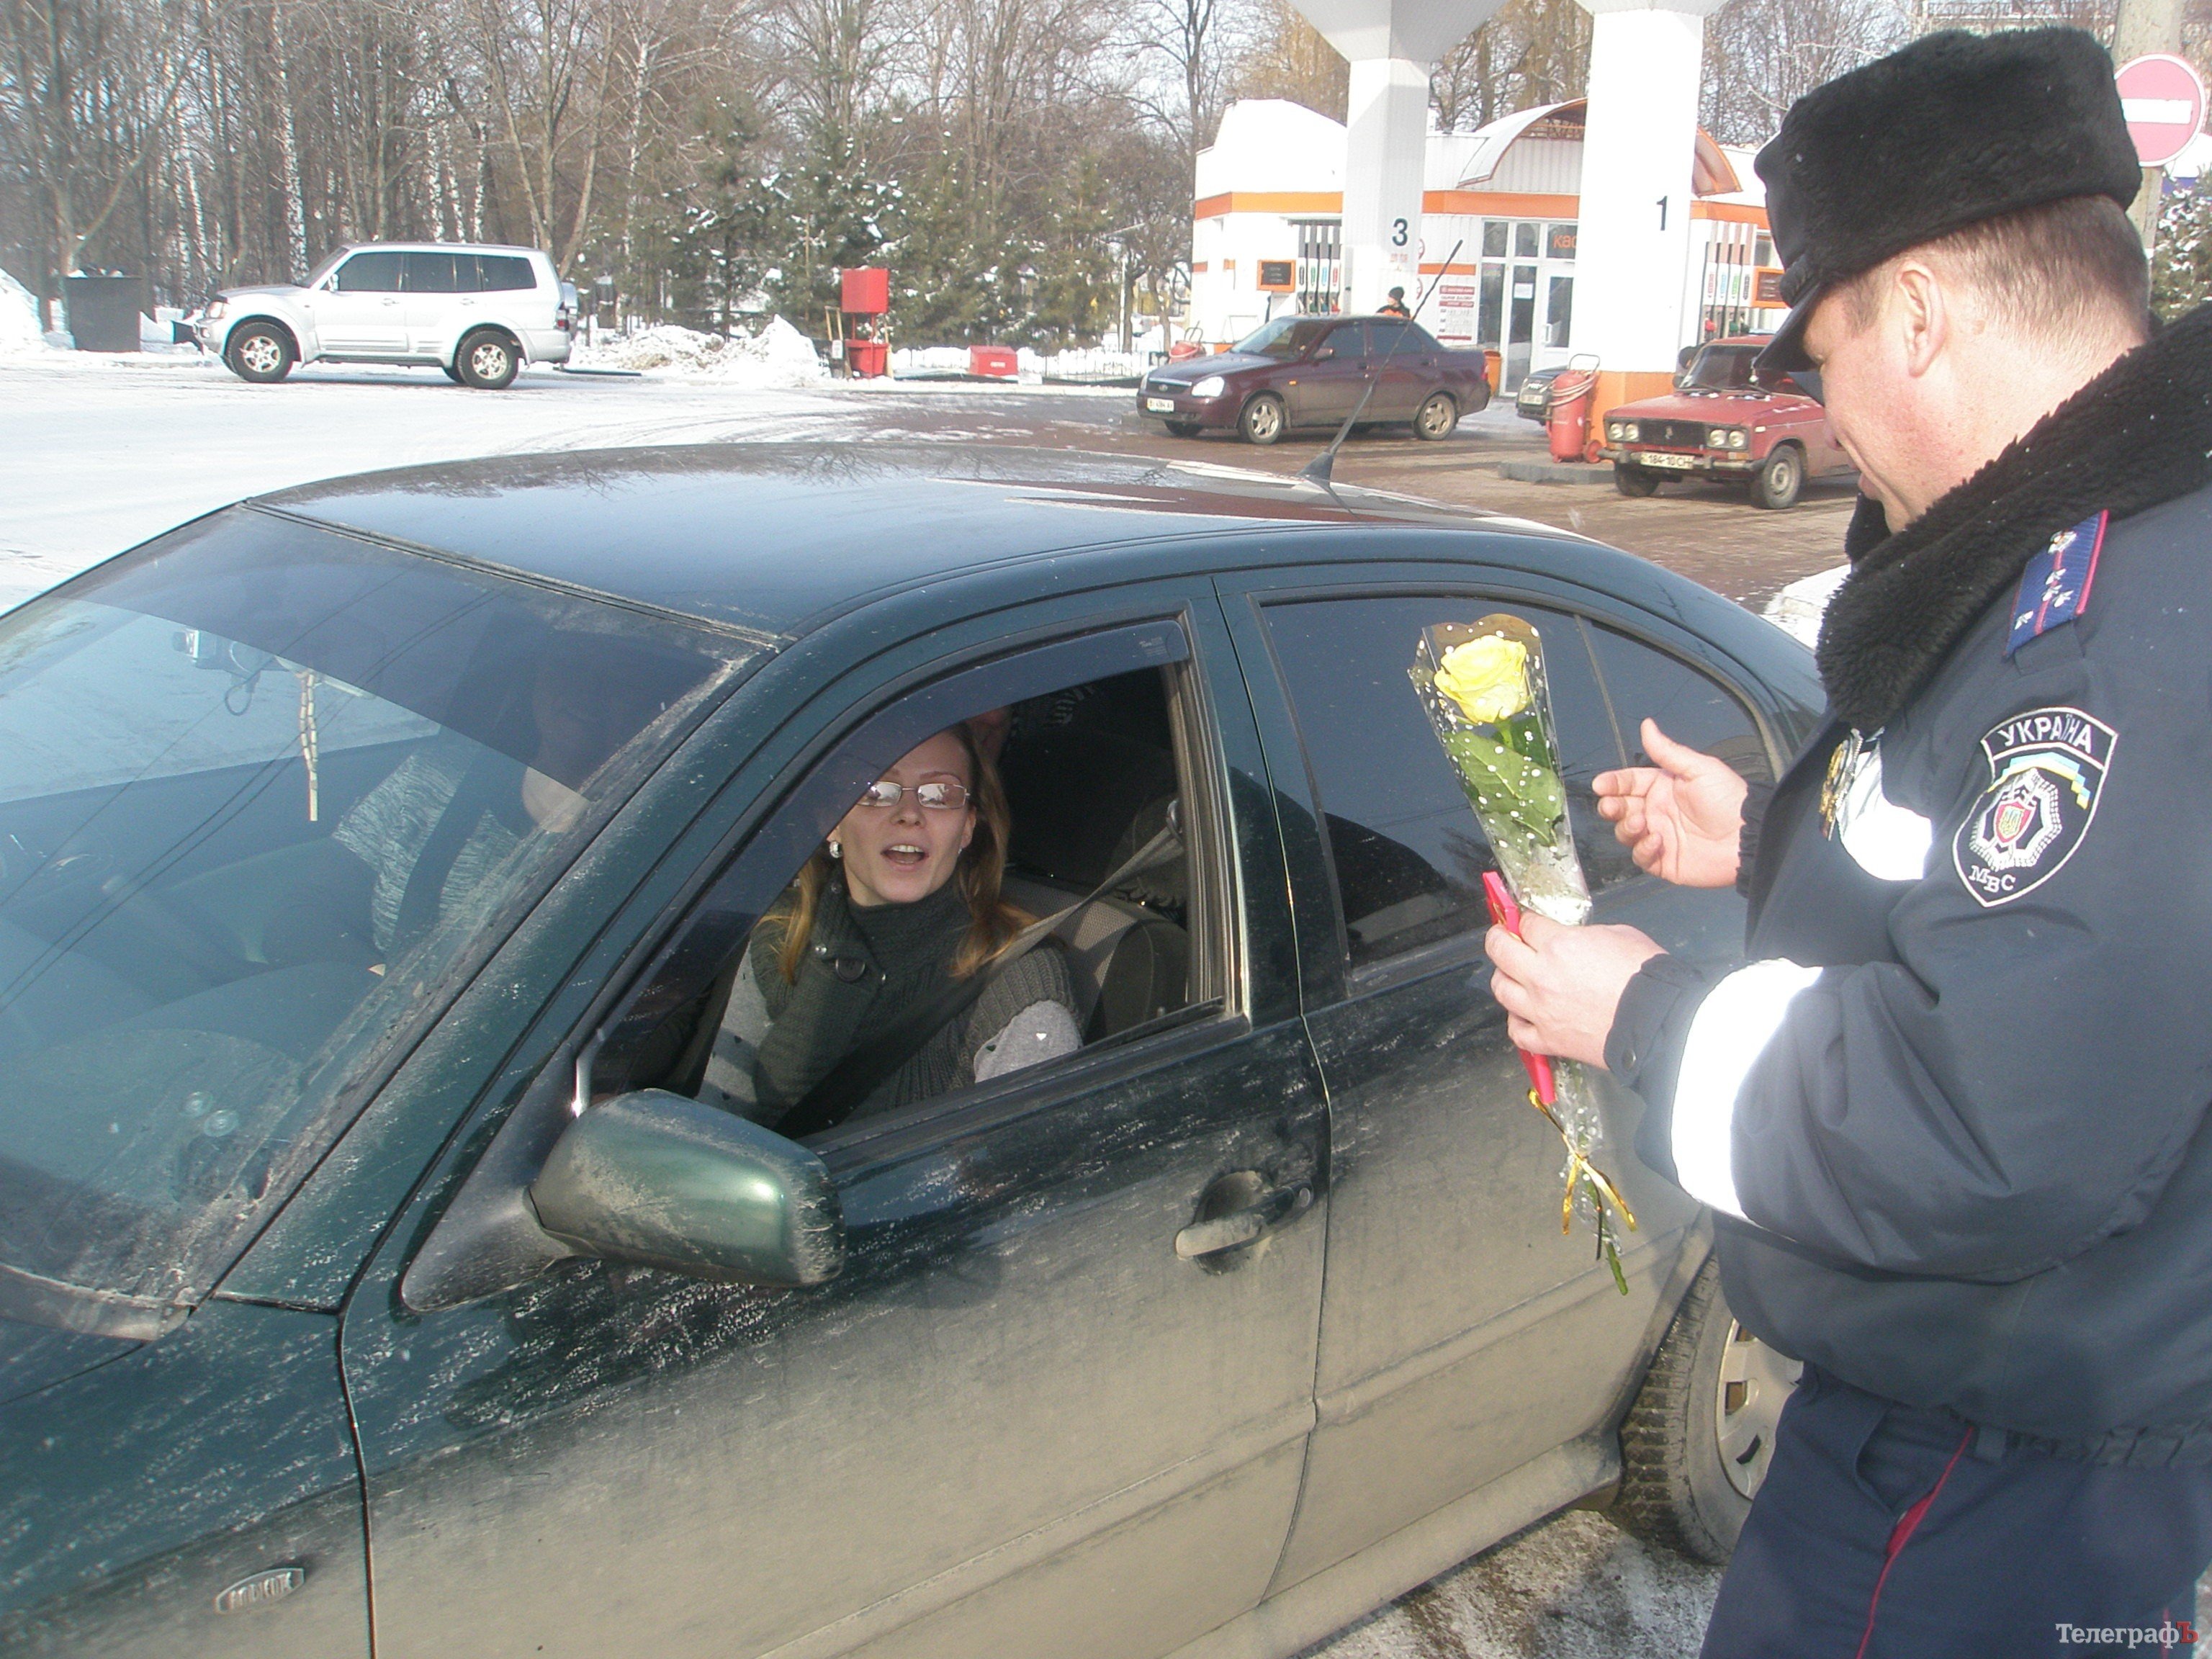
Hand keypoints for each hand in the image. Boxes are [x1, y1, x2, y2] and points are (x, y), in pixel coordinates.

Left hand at [1485, 913, 1663, 1068]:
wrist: (1659, 1021)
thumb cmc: (1647, 976)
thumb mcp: (1618, 934)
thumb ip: (1586, 935)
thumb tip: (1575, 939)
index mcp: (1558, 945)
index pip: (1526, 924)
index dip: (1526, 920)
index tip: (1527, 921)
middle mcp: (1541, 976)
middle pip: (1499, 950)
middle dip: (1498, 938)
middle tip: (1502, 937)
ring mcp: (1540, 1010)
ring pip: (1501, 989)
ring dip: (1503, 978)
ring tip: (1511, 975)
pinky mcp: (1548, 1040)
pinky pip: (1516, 1031)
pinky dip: (1516, 1021)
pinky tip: (1523, 1015)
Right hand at [1593, 719, 1748, 888]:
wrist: (1748, 837)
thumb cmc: (1727, 799)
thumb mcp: (1698, 769)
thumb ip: (1667, 751)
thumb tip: (1647, 725)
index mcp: (1663, 788)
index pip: (1629, 782)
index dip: (1613, 783)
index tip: (1601, 785)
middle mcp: (1657, 811)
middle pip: (1621, 808)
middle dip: (1611, 806)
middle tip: (1612, 806)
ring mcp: (1659, 837)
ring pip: (1626, 833)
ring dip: (1627, 827)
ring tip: (1642, 822)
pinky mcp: (1664, 862)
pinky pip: (1641, 857)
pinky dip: (1643, 849)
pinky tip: (1658, 840)